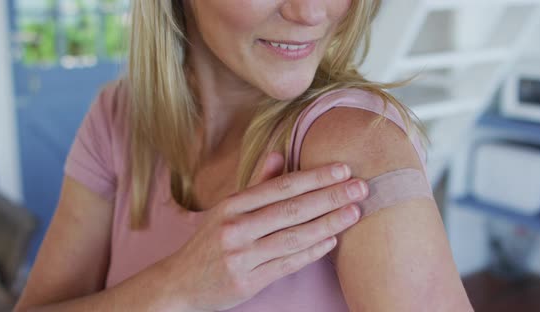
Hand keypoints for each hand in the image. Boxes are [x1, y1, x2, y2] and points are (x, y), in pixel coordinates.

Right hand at [163, 152, 368, 311]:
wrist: (178, 284)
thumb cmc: (209, 243)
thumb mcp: (226, 209)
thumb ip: (255, 183)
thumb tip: (278, 153)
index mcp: (231, 206)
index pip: (280, 187)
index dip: (314, 177)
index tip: (342, 169)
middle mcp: (235, 228)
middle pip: (292, 209)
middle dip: (330, 196)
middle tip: (361, 187)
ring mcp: (241, 256)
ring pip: (294, 236)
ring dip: (328, 223)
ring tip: (354, 212)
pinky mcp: (247, 282)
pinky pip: (287, 264)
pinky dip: (312, 252)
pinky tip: (332, 240)